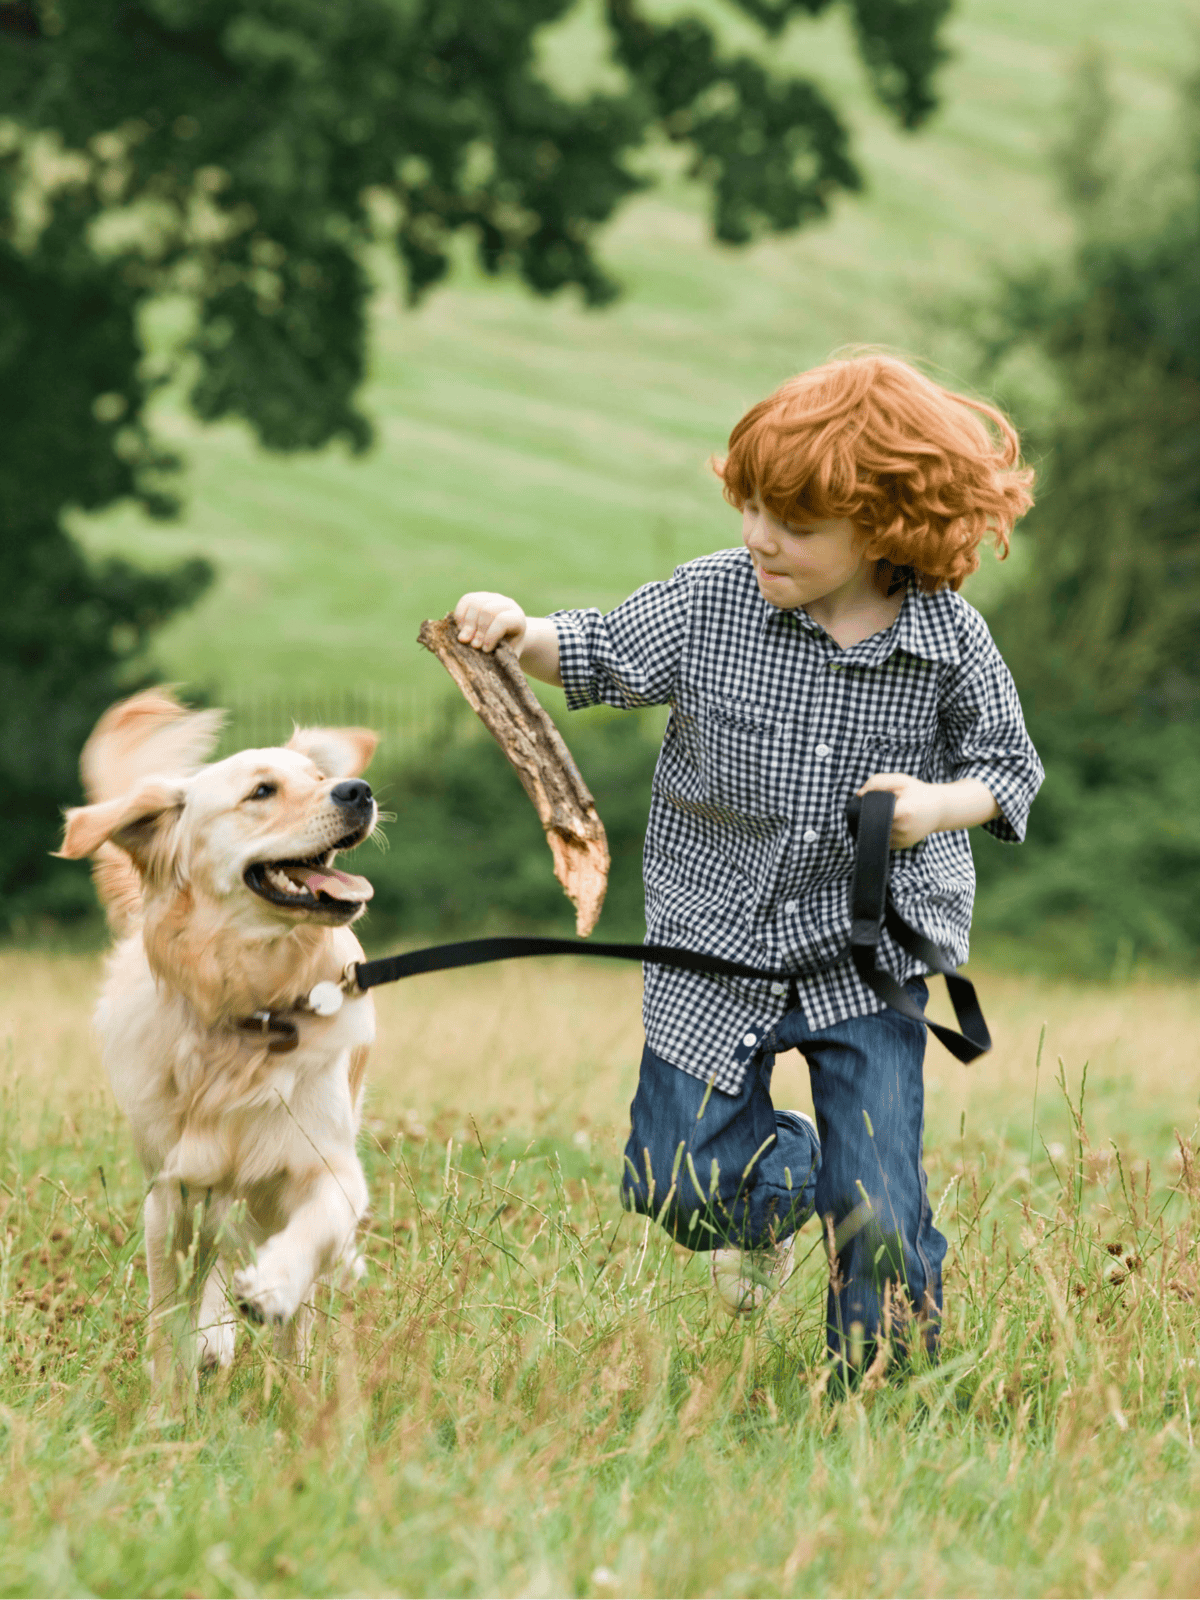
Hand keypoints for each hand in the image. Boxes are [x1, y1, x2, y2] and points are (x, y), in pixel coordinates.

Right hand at [454, 592, 526, 653]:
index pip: (503, 621)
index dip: (492, 635)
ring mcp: (491, 598)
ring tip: (464, 640)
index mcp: (517, 618)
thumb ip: (502, 658)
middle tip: (473, 646)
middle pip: (487, 611)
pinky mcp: (478, 597)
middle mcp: (505, 604)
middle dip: (478, 630)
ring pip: (475, 604)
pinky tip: (461, 629)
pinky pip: (465, 600)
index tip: (485, 650)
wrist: (506, 635)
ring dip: (467, 624)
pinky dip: (460, 615)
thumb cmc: (507, 649)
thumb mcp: (509, 654)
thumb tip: (486, 661)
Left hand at [856, 773, 999, 847]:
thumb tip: (858, 795)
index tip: (865, 804)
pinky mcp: (902, 846)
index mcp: (904, 812)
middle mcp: (903, 829)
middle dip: (868, 817)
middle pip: (874, 824)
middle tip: (871, 809)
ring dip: (874, 826)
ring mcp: (903, 840)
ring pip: (877, 834)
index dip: (867, 809)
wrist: (939, 809)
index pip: (876, 814)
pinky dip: (880, 833)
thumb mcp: (900, 781)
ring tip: (882, 815)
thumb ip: (877, 782)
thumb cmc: (917, 793)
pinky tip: (886, 824)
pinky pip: (882, 840)